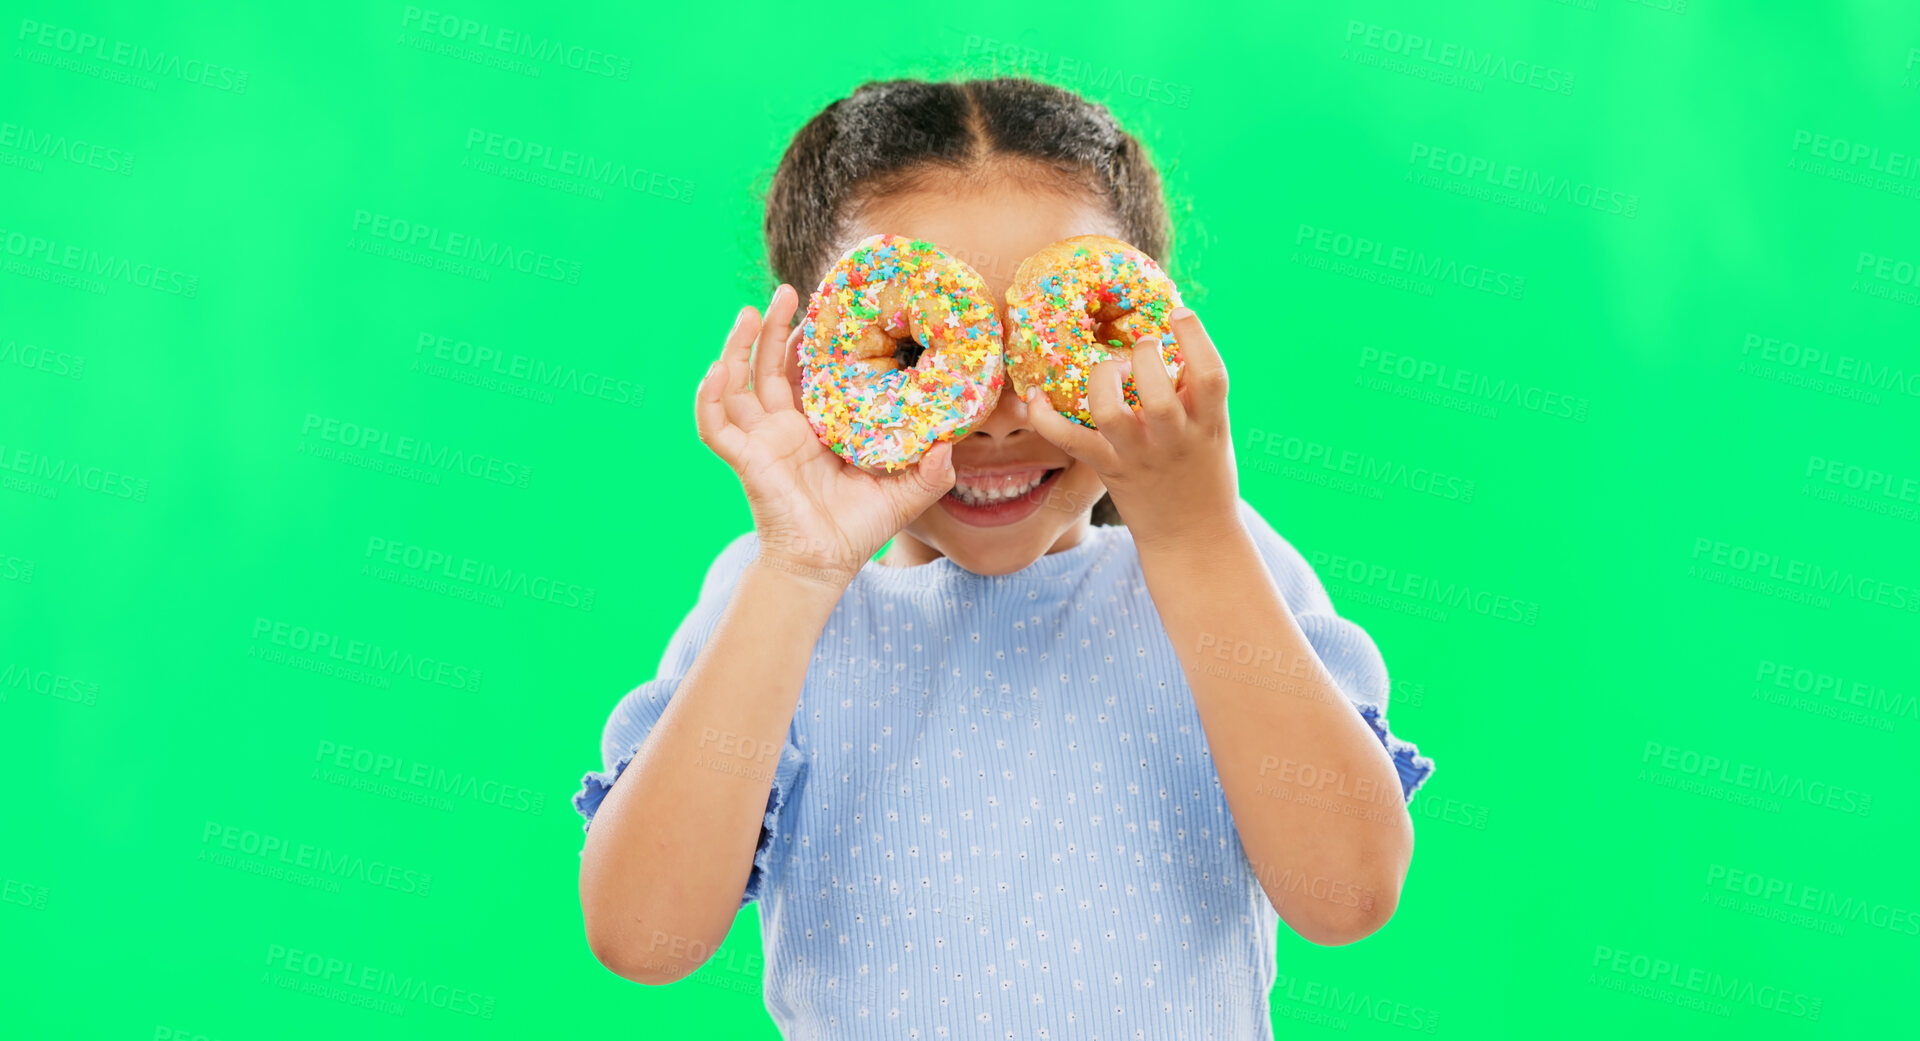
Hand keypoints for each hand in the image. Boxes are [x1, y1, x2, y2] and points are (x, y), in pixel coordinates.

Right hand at [695, 284, 957, 583]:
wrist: (824, 566)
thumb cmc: (858, 530)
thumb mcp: (905, 495)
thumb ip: (931, 472)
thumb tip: (951, 444)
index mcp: (816, 426)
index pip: (808, 372)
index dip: (813, 340)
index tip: (829, 308)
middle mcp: (784, 427)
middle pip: (768, 365)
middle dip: (772, 327)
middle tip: (788, 291)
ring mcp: (762, 441)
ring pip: (737, 383)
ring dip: (737, 347)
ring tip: (748, 311)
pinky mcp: (746, 459)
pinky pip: (715, 425)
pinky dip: (709, 397)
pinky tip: (717, 370)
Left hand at [1022, 307, 1239, 548]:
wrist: (1194, 537)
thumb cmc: (1206, 473)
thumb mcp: (1215, 430)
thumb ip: (1196, 392)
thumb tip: (1170, 340)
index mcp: (1210, 424)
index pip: (1210, 375)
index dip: (1194, 337)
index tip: (1178, 312)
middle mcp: (1174, 440)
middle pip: (1155, 392)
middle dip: (1144, 356)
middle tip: (1141, 346)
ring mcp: (1139, 456)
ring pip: (1110, 412)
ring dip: (1103, 378)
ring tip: (1108, 368)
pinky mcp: (1108, 469)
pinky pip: (1070, 441)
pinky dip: (1046, 418)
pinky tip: (1035, 396)